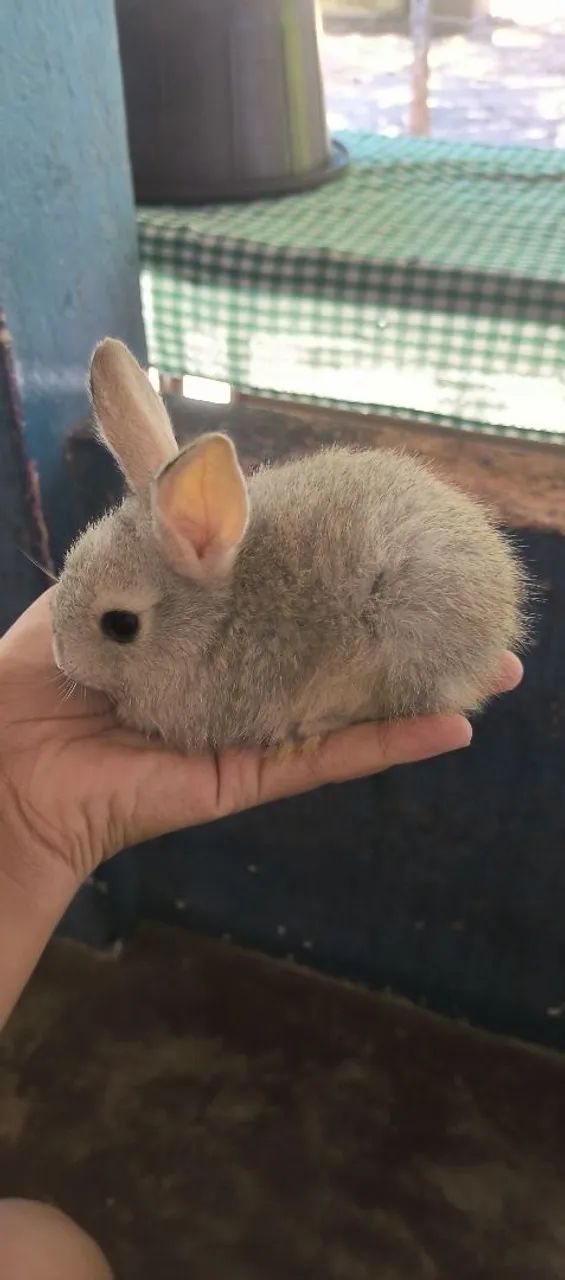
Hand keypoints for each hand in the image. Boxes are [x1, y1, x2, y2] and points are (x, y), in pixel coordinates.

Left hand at [0, 590, 521, 887]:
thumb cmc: (30, 675)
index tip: (397, 554)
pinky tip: (452, 726)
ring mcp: (247, 735)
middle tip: (474, 610)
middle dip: (404, 639)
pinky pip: (323, 758)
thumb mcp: (100, 585)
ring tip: (497, 666)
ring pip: (349, 711)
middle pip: (336, 661)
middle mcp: (237, 687)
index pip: (292, 609)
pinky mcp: (243, 777)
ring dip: (422, 691)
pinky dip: (387, 744)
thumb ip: (155, 546)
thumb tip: (205, 489)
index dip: (345, 584)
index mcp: (207, 643)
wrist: (0, 763)